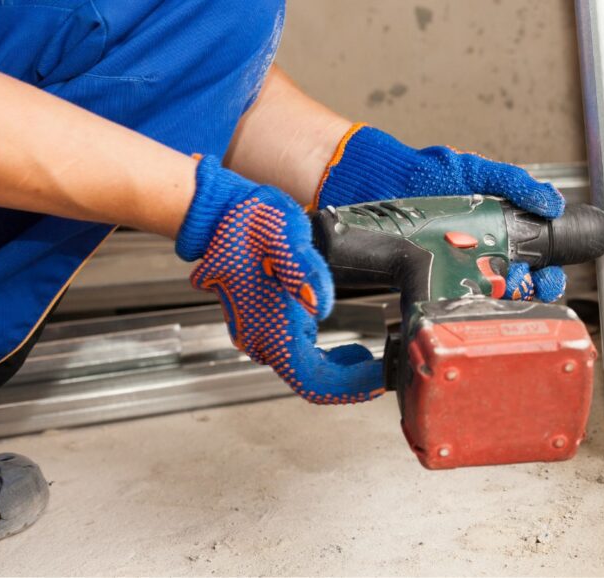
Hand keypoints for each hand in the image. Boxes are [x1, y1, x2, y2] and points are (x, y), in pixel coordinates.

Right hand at [176, 156, 383, 403]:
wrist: (220, 214)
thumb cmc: (251, 221)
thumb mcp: (284, 234)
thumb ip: (302, 268)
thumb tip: (318, 304)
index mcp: (268, 325)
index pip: (311, 380)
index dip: (348, 387)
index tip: (378, 379)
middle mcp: (260, 338)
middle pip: (311, 382)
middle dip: (349, 382)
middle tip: (383, 369)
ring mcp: (259, 334)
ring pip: (304, 372)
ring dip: (338, 373)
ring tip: (368, 358)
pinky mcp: (264, 326)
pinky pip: (298, 357)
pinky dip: (326, 361)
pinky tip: (346, 349)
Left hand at [315, 124, 566, 302]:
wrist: (374, 182)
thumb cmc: (424, 173)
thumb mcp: (476, 172)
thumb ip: (513, 182)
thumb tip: (552, 201)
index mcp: (499, 230)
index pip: (535, 260)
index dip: (548, 272)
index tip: (549, 275)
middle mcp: (481, 254)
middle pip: (518, 286)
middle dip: (530, 291)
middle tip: (525, 285)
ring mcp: (456, 269)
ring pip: (490, 298)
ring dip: (501, 301)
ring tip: (499, 292)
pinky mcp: (430, 281)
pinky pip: (454, 303)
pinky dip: (465, 307)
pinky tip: (470, 302)